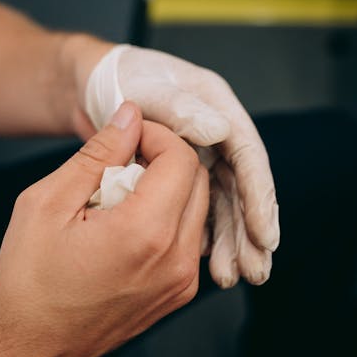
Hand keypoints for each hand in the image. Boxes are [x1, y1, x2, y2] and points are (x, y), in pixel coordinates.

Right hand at [0, 102, 207, 356]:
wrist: (30, 351)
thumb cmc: (29, 282)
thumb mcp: (48, 203)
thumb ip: (97, 154)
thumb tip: (130, 116)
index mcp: (145, 233)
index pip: (182, 158)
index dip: (157, 135)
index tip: (128, 135)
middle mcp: (177, 259)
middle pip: (198, 180)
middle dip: (165, 158)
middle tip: (122, 161)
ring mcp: (183, 282)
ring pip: (198, 207)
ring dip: (169, 187)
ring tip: (122, 194)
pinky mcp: (179, 293)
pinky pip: (190, 237)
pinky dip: (169, 217)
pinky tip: (129, 223)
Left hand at [80, 44, 279, 287]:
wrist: (92, 88)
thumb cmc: (116, 81)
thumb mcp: (146, 89)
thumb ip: (179, 109)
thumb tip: (220, 131)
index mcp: (217, 105)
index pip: (247, 156)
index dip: (258, 196)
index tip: (264, 233)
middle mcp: (218, 132)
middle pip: (241, 186)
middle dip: (249, 230)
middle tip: (255, 270)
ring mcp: (205, 154)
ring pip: (224, 203)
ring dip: (230, 240)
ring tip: (234, 276)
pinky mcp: (185, 174)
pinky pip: (200, 208)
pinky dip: (205, 235)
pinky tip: (207, 262)